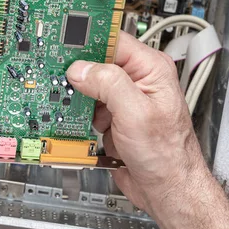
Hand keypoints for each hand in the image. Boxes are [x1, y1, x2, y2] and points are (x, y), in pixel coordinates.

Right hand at [66, 33, 209, 215]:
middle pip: (97, 62)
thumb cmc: (167, 155)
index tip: (62, 41)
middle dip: (79, 73)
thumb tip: (81, 69)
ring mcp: (124, 99)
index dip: (87, 40)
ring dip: (79, 97)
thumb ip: (108, 84)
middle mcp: (138, 80)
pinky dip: (82, 113)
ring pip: (89, 85)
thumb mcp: (136, 113)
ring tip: (79, 108)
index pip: (113, 40)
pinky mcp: (114, 117)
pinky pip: (89, 105)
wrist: (165, 189)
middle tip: (61, 78)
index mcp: (150, 69)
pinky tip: (88, 124)